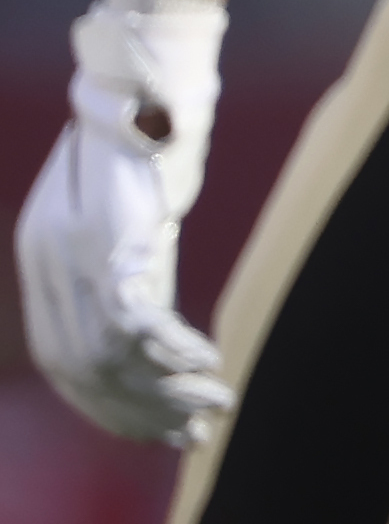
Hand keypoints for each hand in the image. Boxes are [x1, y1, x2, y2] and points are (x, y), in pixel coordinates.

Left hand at [15, 0, 234, 442]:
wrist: (140, 87)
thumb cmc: (136, 145)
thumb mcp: (114, 213)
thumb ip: (118, 263)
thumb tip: (141, 328)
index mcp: (40, 263)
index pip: (63, 363)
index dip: (108, 406)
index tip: (155, 431)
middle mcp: (49, 268)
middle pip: (84, 371)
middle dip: (140, 413)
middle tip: (192, 436)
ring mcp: (77, 258)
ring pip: (110, 358)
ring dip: (165, 391)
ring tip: (213, 407)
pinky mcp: (113, 244)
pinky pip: (136, 321)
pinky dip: (175, 350)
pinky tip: (209, 361)